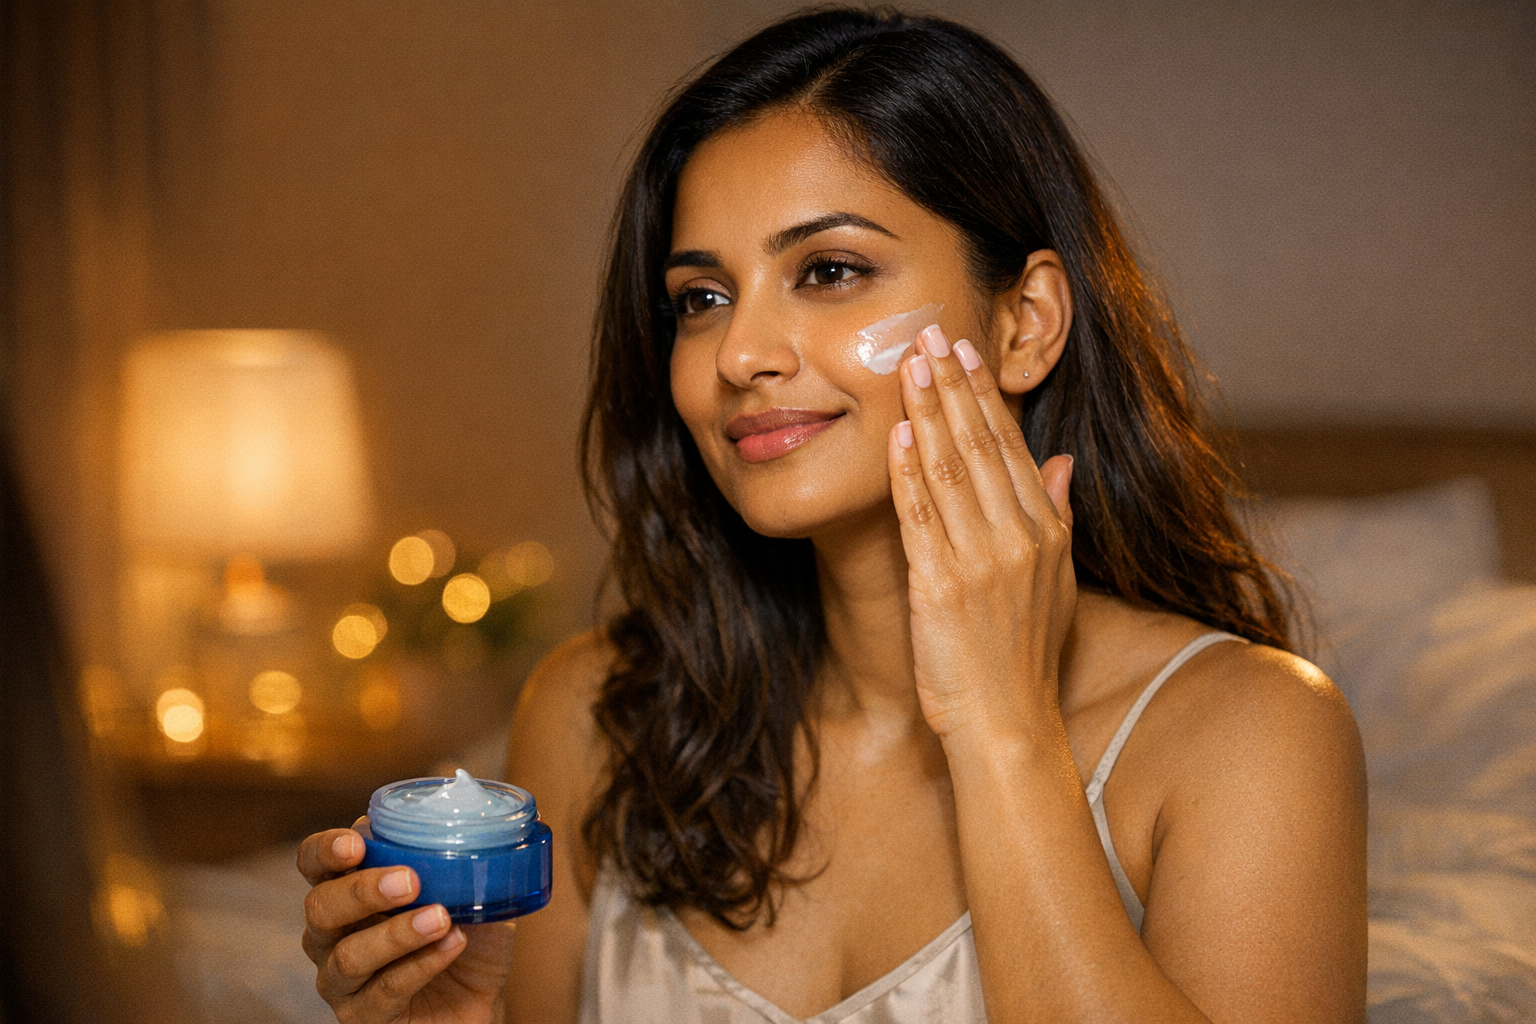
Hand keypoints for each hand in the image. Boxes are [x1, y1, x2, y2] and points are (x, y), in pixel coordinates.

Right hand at [298, 820, 515, 1023]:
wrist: (480, 1000)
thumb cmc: (466, 938)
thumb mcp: (469, 889)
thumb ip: (461, 855)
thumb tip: (480, 809)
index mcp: (349, 892)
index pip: (314, 863)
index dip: (324, 850)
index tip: (356, 844)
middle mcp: (332, 936)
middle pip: (319, 908)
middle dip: (361, 890)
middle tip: (410, 881)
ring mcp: (343, 981)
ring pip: (348, 956)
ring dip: (398, 932)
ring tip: (442, 917)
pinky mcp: (364, 1019)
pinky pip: (384, 991)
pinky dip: (421, 965)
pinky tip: (452, 944)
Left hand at [888, 324, 1075, 742]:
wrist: (1007, 724)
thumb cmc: (1025, 658)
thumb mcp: (1058, 583)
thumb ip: (1059, 515)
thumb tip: (1062, 461)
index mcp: (1046, 533)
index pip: (1012, 447)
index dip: (985, 396)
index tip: (967, 352)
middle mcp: (1018, 539)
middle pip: (981, 446)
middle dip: (953, 385)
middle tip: (930, 333)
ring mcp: (981, 561)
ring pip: (950, 470)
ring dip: (927, 413)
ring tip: (909, 366)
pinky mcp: (942, 586)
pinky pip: (921, 517)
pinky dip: (907, 473)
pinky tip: (896, 436)